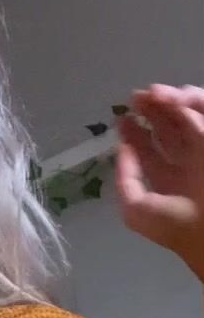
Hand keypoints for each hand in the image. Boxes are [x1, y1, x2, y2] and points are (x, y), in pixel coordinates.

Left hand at [115, 84, 203, 279]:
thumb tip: (123, 149)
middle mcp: (186, 165)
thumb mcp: (136, 210)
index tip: (121, 119)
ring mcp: (203, 151)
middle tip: (135, 97)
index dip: (134, 136)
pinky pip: (203, 111)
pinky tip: (173, 98)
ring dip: (168, 102)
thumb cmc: (174, 223)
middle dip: (151, 112)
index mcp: (168, 184)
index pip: (149, 154)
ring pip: (185, 117)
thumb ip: (125, 180)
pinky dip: (191, 102)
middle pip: (167, 131)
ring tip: (152, 93)